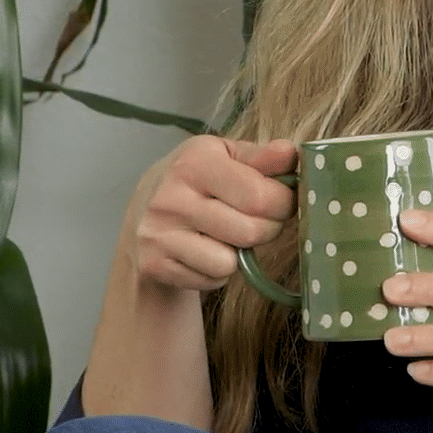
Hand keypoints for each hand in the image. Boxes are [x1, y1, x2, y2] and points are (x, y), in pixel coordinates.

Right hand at [122, 135, 298, 291]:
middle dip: (268, 229)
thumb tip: (290, 153)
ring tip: (228, 235)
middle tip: (260, 220)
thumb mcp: (226, 157)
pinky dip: (217, 271)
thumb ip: (262, 157)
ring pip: (230, 262)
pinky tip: (205, 252)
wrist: (141, 214)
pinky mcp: (153, 263)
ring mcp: (158, 232)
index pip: (261, 195)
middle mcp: (172, 196)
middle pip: (251, 231)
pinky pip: (210, 278)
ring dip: (239, 254)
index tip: (282, 201)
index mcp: (195, 161)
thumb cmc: (197, 181)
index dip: (284, 203)